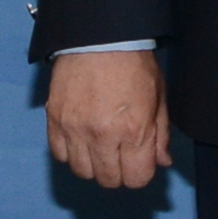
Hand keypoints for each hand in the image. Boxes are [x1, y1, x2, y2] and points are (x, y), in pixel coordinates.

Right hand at [46, 48, 170, 187]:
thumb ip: (161, 135)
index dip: (140, 173)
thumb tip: (162, 162)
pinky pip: (59, 155)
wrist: (99, 38)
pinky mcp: (55, 121)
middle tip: (121, 155)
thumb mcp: (159, 97)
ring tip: (101, 147)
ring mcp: (75, 130)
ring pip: (82, 172)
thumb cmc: (134, 64)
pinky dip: (71, 153)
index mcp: (134, 131)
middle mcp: (102, 136)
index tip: (140, 162)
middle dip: (119, 172)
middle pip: (108, 180)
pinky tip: (81, 139)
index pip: (136, 179)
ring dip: (94, 165)